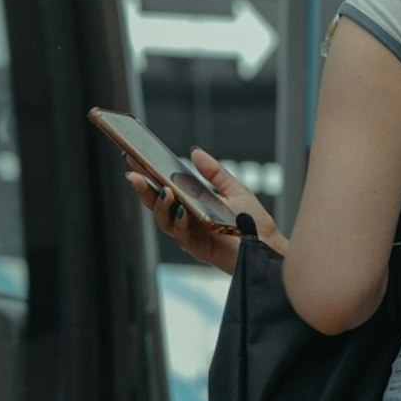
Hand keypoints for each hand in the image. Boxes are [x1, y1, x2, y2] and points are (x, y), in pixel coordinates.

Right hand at [125, 149, 274, 274]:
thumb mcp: (233, 189)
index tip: (133, 157)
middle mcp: (185, 217)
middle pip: (156, 203)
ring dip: (160, 205)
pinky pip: (181, 236)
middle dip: (143, 189)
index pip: (163, 186)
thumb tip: (195, 152)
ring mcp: (189, 233)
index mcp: (191, 201)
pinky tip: (181, 211)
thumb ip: (214, 172)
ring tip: (164, 190)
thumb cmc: (252, 220)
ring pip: (163, 220)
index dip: (147, 174)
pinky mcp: (197, 248)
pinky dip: (179, 222)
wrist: (266, 246)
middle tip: (134, 174)